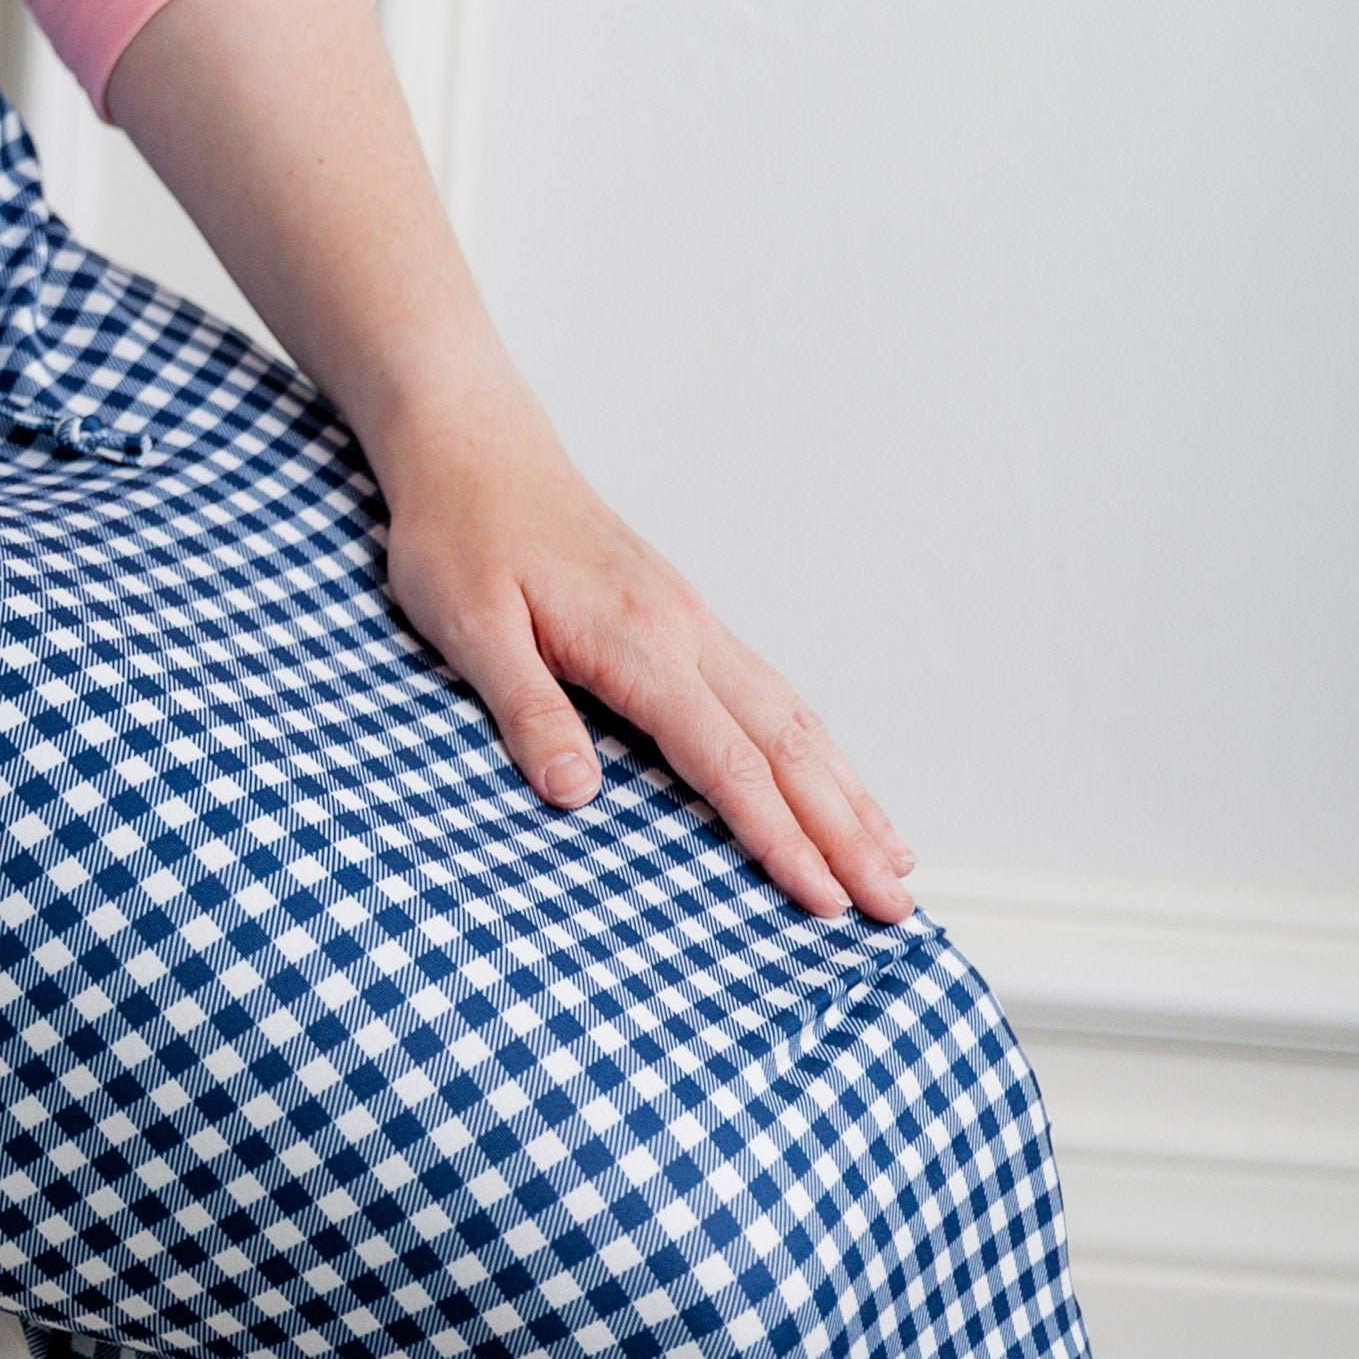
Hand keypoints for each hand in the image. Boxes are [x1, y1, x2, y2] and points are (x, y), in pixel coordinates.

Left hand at [371, 386, 915, 924]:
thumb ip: (526, 708)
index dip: (779, 837)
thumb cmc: (461, 536)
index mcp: (639, 641)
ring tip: (897, 859)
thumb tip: (577, 797)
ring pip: (795, 718)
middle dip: (846, 832)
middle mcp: (686, 631)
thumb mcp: (468, 625)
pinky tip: (835, 779)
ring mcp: (694, 621)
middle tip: (894, 908)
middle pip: (787, 746)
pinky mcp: (685, 617)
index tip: (824, 902)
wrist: (474, 450)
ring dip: (850, 792)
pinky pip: (772, 692)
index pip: (728, 759)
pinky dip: (818, 747)